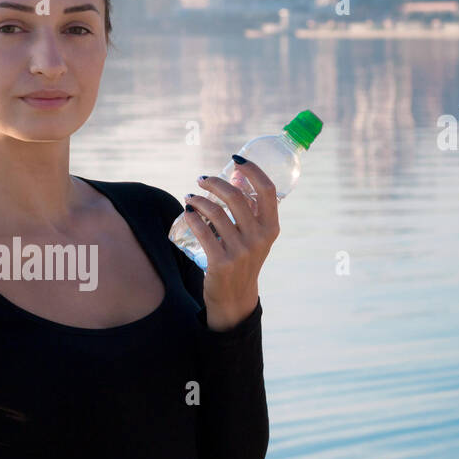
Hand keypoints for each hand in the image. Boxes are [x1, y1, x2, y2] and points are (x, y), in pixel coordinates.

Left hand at [182, 159, 279, 330]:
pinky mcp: (221, 262)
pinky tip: (187, 212)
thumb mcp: (255, 238)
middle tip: (201, 179)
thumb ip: (249, 212)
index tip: (237, 160)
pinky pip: (203, 232)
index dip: (253, 170)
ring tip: (190, 197)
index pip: (267, 190)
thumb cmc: (243, 261)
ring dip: (198, 200)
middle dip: (215, 182)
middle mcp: (259, 238)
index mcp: (271, 228)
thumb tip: (235, 178)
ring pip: (215, 213)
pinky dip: (192, 218)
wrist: (235, 298)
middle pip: (235, 197)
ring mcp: (240, 251)